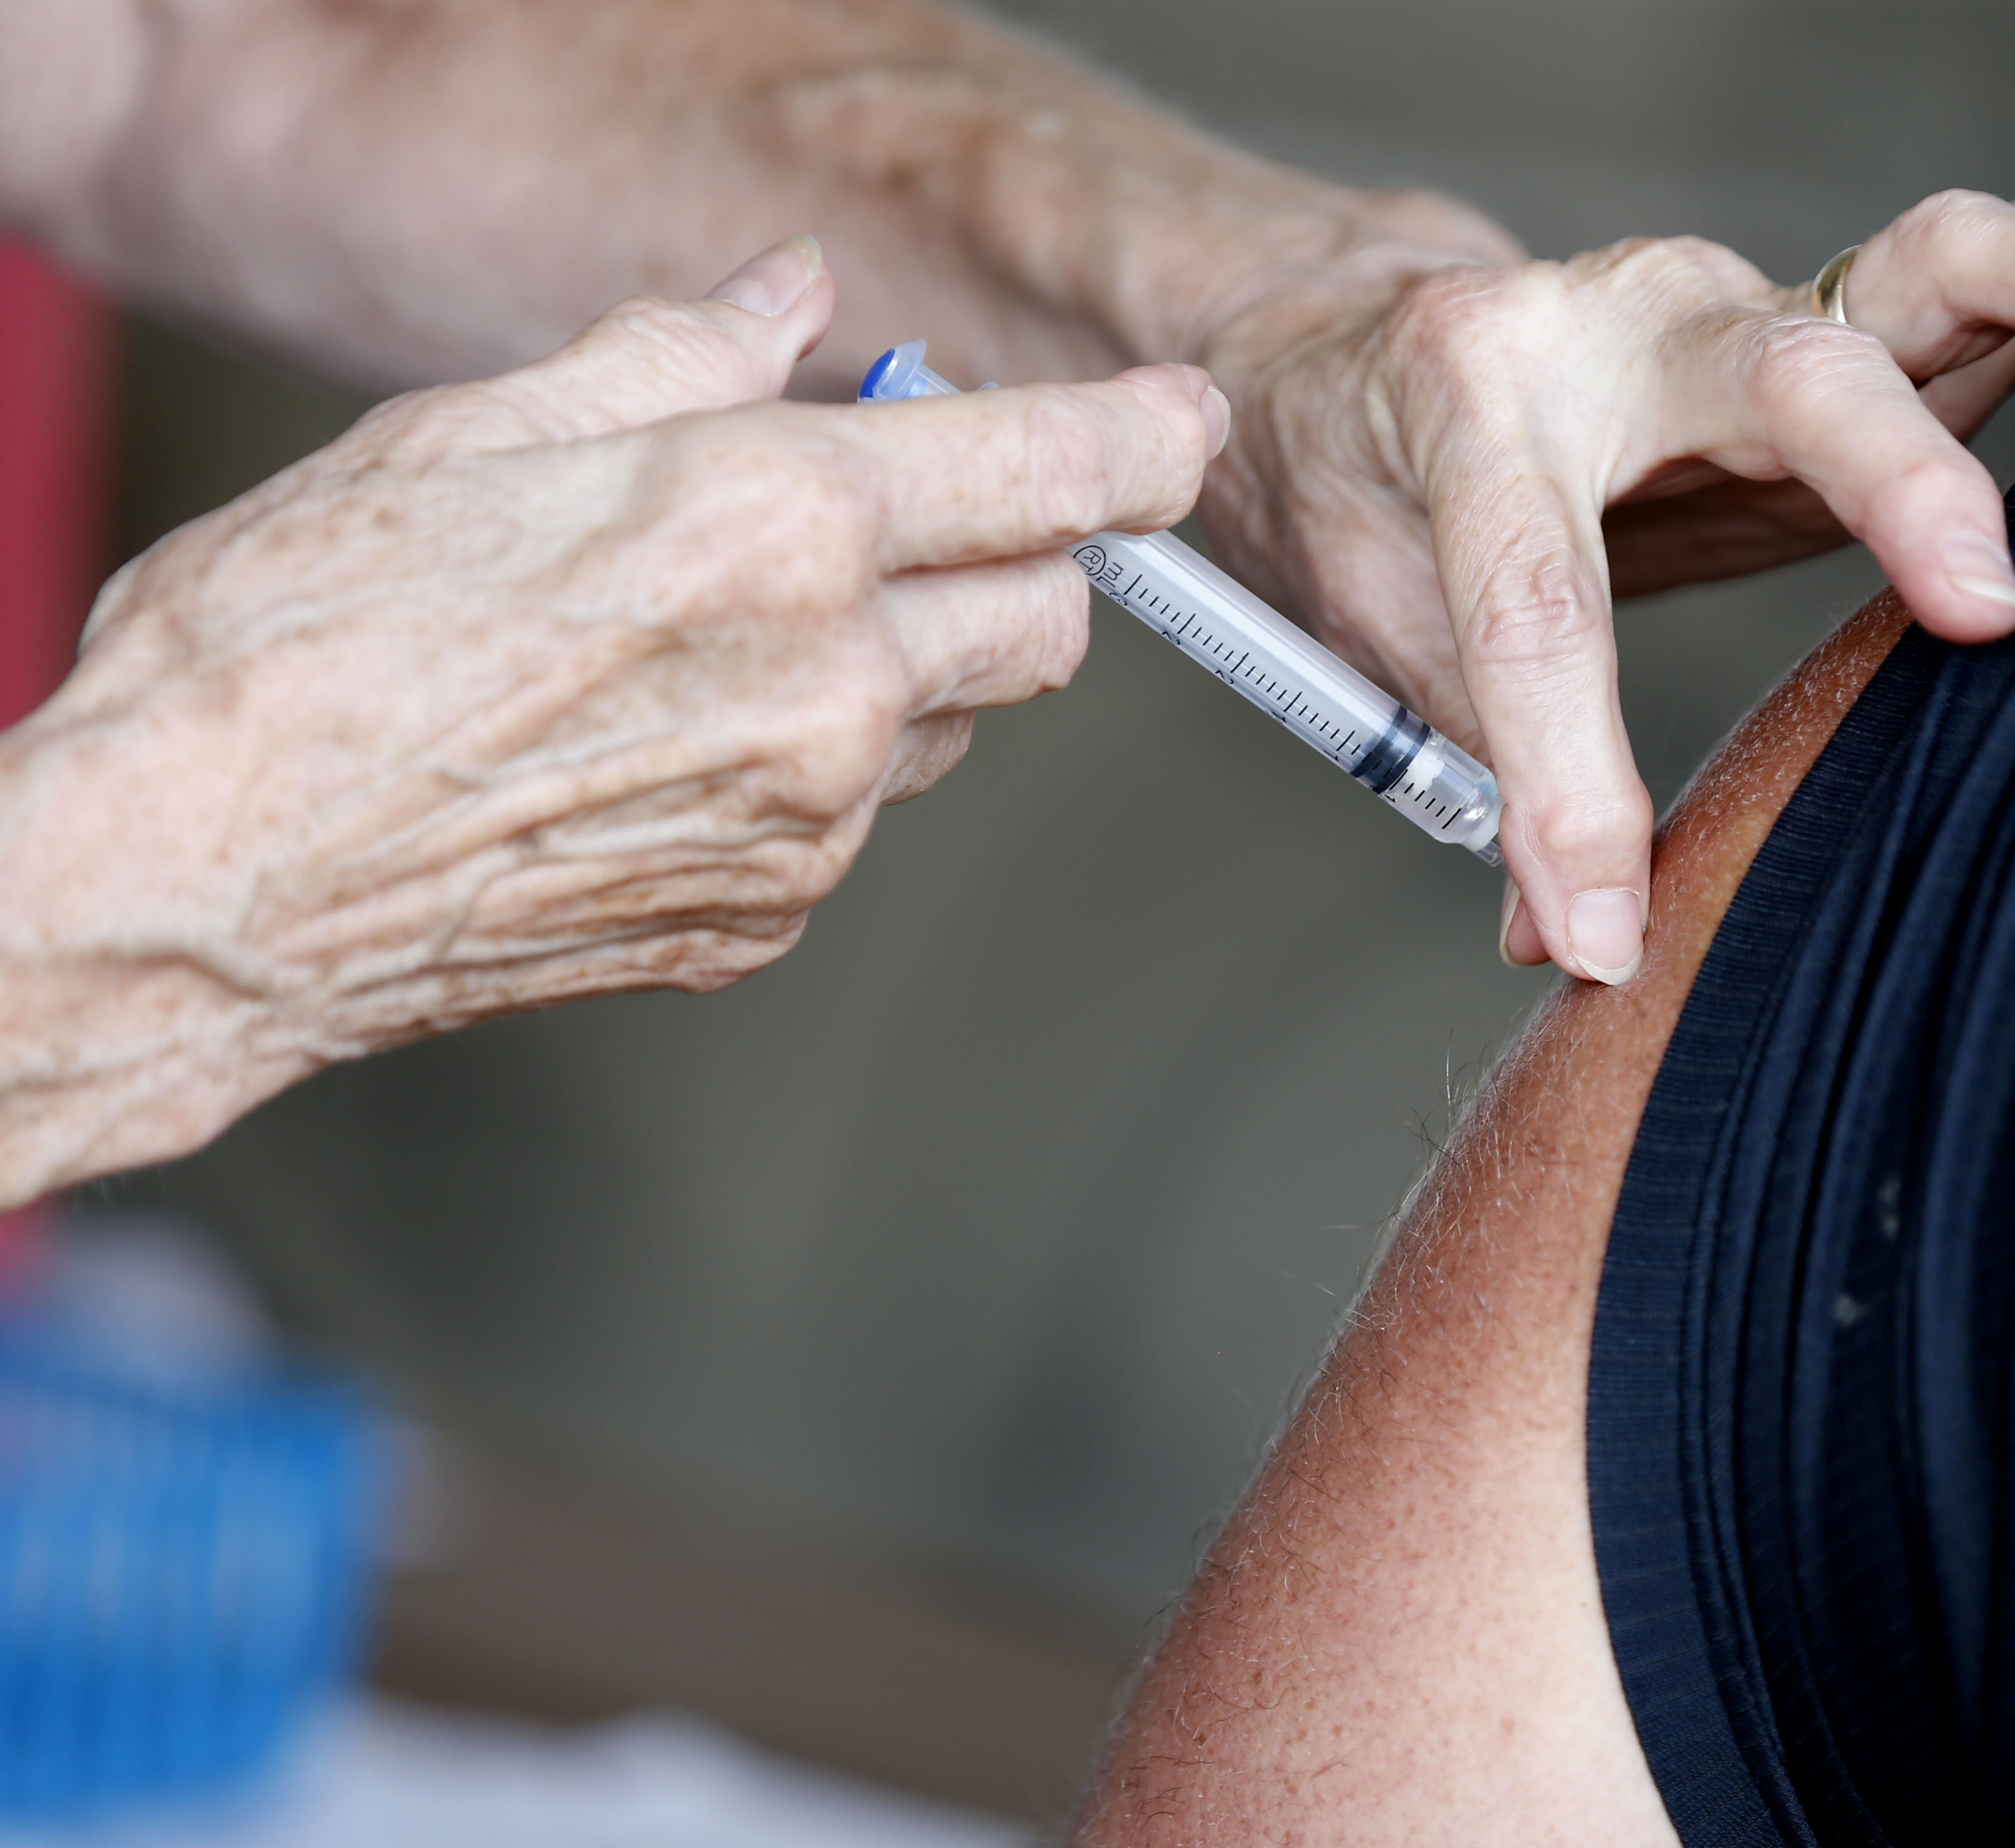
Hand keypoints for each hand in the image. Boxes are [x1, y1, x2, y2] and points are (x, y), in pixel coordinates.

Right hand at [0, 236, 1221, 1202]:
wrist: (201, 884)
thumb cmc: (293, 650)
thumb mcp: (469, 436)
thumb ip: (672, 355)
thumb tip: (790, 301)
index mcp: (769, 525)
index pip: (1048, 475)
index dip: (1144, 443)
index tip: (1183, 426)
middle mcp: (823, 685)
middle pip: (1048, 623)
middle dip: (1013, 561)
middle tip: (900, 517)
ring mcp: (805, 824)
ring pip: (950, 723)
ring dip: (899, 664)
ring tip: (718, 635)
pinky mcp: (763, 919)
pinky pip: (851, 820)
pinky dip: (810, 766)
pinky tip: (662, 742)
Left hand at [1193, 202, 2014, 983]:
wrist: (1353, 346)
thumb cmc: (1354, 480)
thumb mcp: (1373, 626)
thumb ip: (1481, 769)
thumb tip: (1569, 945)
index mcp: (1472, 391)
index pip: (1535, 598)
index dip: (1572, 781)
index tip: (1600, 928)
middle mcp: (1621, 319)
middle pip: (1782, 378)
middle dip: (1894, 485)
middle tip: (1986, 607)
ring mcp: (1739, 303)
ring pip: (1924, 265)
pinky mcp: (1825, 317)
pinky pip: (1970, 287)